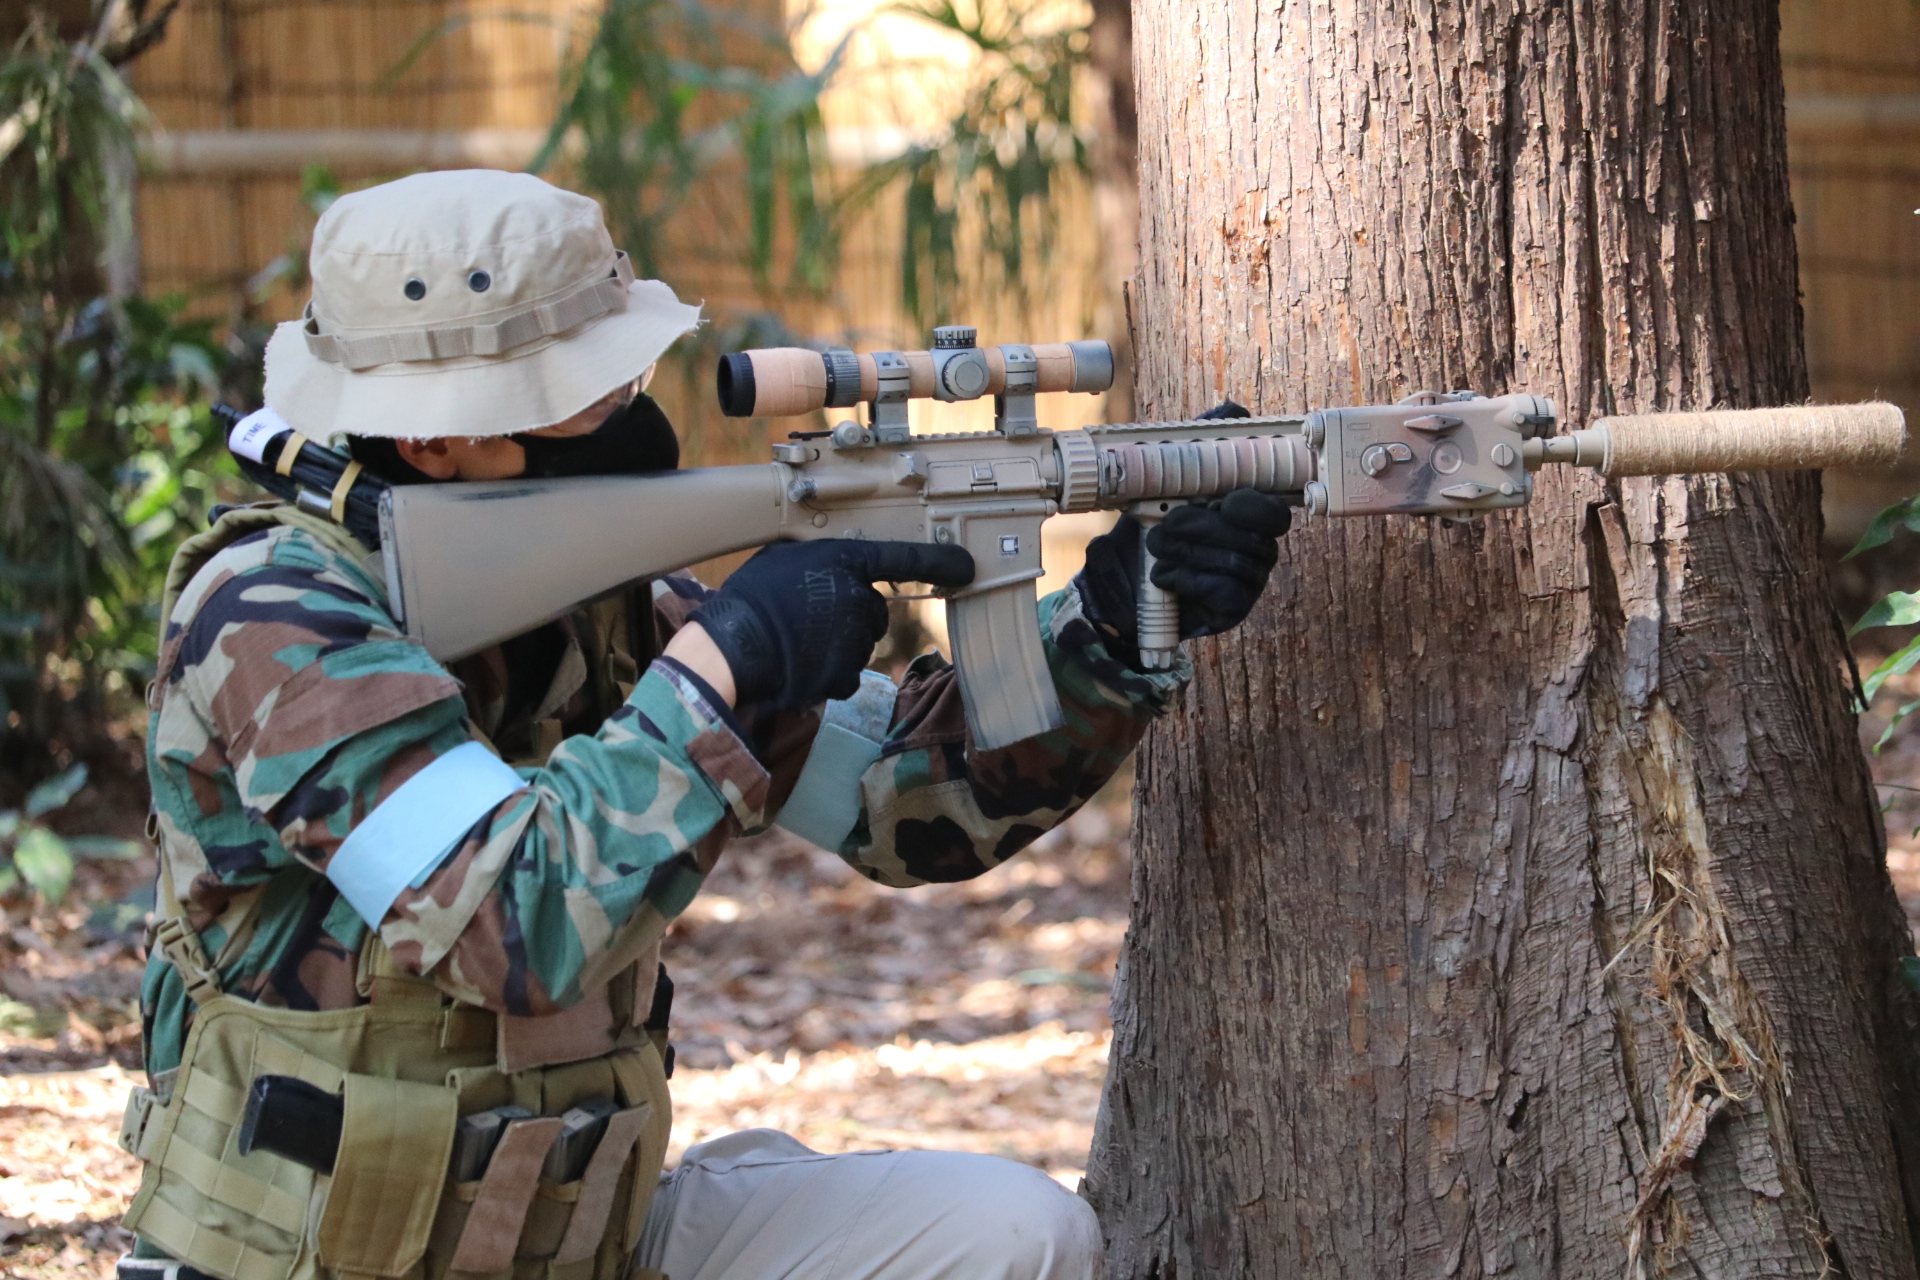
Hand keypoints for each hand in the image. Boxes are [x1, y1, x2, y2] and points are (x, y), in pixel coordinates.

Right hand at [690, 540, 974, 708]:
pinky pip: (844, 672)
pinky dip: (825, 670)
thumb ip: (819, 560)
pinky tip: (798, 662)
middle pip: (871, 610)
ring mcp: (855, 641)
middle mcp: (859, 600)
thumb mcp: (784, 557)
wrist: (731, 648)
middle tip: (806, 615)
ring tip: (795, 640)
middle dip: (847, 614)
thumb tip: (833, 569)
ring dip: (834, 643)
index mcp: (845, 563)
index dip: (939, 562)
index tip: (967, 568)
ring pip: (856, 643)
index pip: (902, 559)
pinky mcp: (846, 675)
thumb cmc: (750, 598)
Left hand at [1078, 482, 1291, 655]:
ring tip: (1156, 550)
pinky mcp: (1234, 610)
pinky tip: (1164, 579)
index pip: (1274, 513)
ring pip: (1236, 562)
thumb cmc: (1143, 541)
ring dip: (1188, 552)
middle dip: (1202, 528)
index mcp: (1246, 519)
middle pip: (1251, 536)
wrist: (1120, 589)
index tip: (1219, 505)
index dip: (1253, 507)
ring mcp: (1250, 583)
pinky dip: (1188, 581)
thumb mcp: (1153, 507)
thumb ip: (1174, 490)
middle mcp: (1257, 551)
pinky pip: (1225, 591)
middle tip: (1166, 528)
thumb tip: (1179, 471)